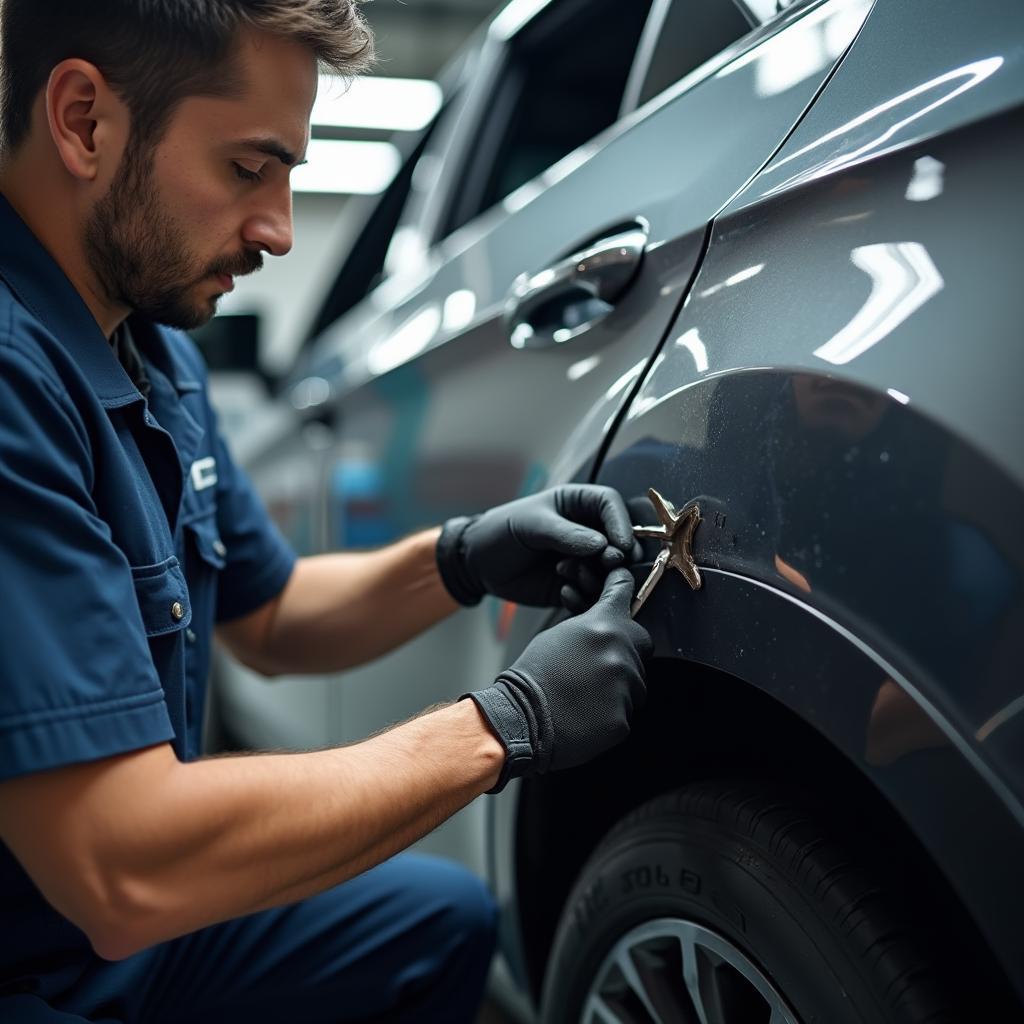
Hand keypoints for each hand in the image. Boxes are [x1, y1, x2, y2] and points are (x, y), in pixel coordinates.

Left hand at [436, 485, 640, 607]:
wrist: (480, 564)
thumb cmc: (502, 531)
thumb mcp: (531, 525)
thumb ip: (565, 534)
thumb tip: (601, 545)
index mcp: (578, 504)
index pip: (611, 505)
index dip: (621, 524)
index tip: (622, 544)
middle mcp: (587, 531)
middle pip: (620, 540)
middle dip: (617, 555)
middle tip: (608, 564)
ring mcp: (583, 559)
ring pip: (610, 570)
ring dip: (598, 576)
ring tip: (568, 575)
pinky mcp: (575, 583)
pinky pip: (593, 592)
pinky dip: (585, 595)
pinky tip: (564, 592)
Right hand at [462, 568, 651, 790]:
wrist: (520, 717)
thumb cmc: (534, 675)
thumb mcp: (560, 634)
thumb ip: (592, 626)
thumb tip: (610, 627)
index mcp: (601, 625)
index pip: (624, 596)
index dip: (625, 594)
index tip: (625, 585)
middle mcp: (618, 652)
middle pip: (643, 644)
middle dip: (629, 650)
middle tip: (603, 663)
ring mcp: (624, 687)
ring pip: (636, 683)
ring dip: (620, 687)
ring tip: (587, 695)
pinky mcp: (622, 719)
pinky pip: (626, 712)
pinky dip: (610, 714)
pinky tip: (587, 714)